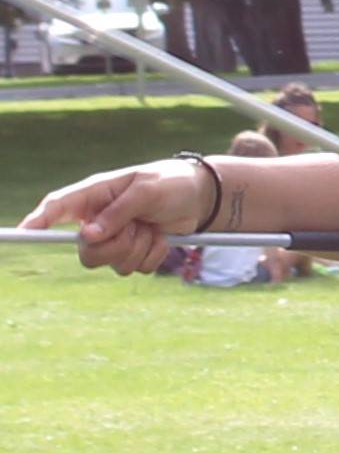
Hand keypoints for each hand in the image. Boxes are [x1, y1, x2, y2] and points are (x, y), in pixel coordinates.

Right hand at [21, 161, 207, 273]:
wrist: (200, 198)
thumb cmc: (171, 183)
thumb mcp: (146, 191)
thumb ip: (117, 212)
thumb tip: (88, 236)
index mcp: (95, 194)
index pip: (58, 207)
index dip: (38, 221)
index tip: (25, 233)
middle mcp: (100, 219)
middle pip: (87, 252)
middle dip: (115, 247)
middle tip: (136, 227)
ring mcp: (116, 238)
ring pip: (114, 264)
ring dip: (140, 248)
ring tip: (152, 226)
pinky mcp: (134, 251)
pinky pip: (137, 269)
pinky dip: (153, 255)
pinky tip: (161, 236)